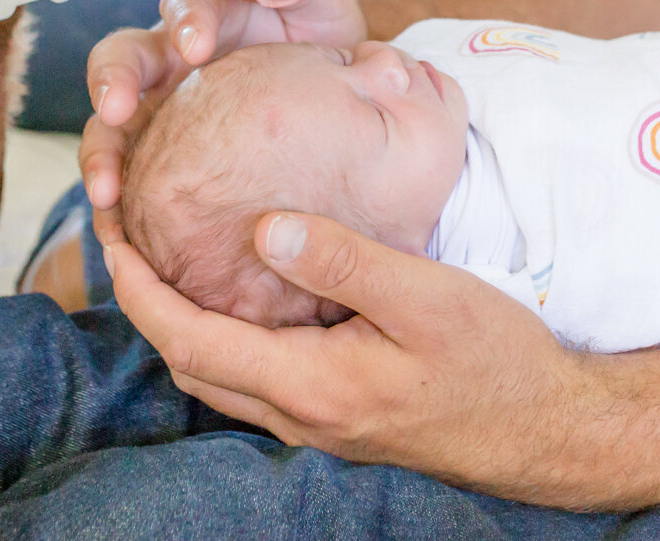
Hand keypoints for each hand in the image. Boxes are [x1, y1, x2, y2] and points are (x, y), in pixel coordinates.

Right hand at [80, 0, 367, 242]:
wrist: (334, 96)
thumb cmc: (325, 42)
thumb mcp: (321, 6)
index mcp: (212, 10)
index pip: (187, 2)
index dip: (187, 19)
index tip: (197, 46)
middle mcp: (171, 55)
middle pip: (123, 56)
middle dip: (113, 81)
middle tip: (115, 110)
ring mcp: (160, 108)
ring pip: (109, 123)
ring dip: (101, 155)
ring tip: (105, 194)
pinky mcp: (162, 155)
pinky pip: (130, 178)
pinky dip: (120, 206)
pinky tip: (122, 237)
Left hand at [108, 209, 598, 503]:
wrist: (549, 430)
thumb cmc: (496, 360)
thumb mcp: (426, 296)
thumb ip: (344, 261)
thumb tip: (263, 228)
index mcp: (311, 385)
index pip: (190, 340)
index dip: (139, 290)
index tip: (111, 236)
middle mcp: (301, 416)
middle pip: (190, 363)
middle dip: (145, 303)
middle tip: (123, 237)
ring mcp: (319, 424)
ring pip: (220, 376)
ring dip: (181, 322)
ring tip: (166, 257)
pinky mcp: (339, 416)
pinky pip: (257, 378)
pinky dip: (227, 335)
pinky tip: (243, 293)